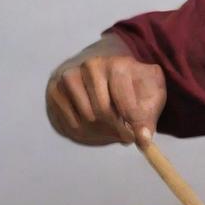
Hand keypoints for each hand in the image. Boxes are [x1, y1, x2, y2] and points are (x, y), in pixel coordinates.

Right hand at [46, 55, 165, 147]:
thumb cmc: (130, 85)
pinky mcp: (55, 90)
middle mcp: (92, 66)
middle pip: (103, 112)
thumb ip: (148, 117)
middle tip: (125, 137)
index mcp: (118, 64)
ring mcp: (70, 77)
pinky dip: (84, 133)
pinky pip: (69, 124)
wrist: (103, 70)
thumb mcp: (149, 95)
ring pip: (86, 120)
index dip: (132, 122)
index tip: (137, 137)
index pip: (124, 100)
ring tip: (112, 129)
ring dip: (101, 133)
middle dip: (116, 129)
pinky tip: (95, 127)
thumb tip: (143, 140)